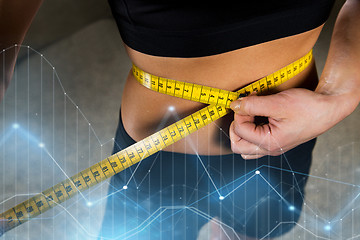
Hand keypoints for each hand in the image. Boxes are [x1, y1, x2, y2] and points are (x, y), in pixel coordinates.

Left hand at [229, 88, 345, 158]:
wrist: (329, 108)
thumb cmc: (308, 107)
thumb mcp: (277, 103)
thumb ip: (252, 105)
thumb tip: (234, 105)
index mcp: (269, 143)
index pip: (240, 130)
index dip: (240, 112)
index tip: (248, 98)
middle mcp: (270, 149)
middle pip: (237, 146)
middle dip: (236, 125)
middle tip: (245, 109)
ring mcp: (273, 147)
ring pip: (245, 147)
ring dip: (242, 130)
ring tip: (251, 113)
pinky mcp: (276, 141)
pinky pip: (254, 142)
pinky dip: (251, 130)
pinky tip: (258, 116)